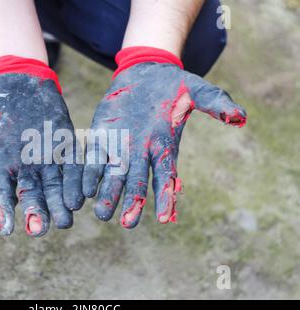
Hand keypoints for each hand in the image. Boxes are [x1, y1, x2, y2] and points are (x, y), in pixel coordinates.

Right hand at [0, 56, 83, 236]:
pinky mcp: (65, 143)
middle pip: (31, 194)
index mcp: (2, 161)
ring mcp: (47, 155)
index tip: (6, 228)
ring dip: (59, 204)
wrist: (19, 76)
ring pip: (54, 186)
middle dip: (35, 212)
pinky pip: (72, 166)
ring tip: (64, 221)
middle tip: (39, 230)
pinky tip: (78, 197)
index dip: (3, 208)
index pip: (2, 190)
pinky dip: (75, 181)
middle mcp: (26, 164)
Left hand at [83, 47, 245, 227]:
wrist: (144, 72)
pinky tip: (84, 189)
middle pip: (137, 183)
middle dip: (132, 202)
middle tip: (127, 223)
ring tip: (102, 214)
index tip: (165, 217)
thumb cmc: (172, 85)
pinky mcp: (100, 136)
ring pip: (113, 177)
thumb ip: (215, 103)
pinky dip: (89, 174)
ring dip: (108, 195)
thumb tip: (240, 116)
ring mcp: (119, 147)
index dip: (166, 197)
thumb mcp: (196, 90)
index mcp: (164, 147)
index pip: (166, 177)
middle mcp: (141, 154)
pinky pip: (93, 159)